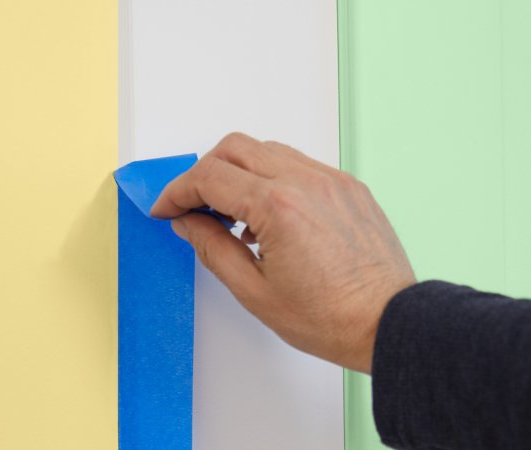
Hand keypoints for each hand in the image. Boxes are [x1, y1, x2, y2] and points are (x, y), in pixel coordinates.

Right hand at [151, 132, 415, 373]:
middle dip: (203, 172)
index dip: (178, 191)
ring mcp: (330, 180)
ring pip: (265, 150)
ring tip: (231, 213)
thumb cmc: (330, 317)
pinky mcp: (347, 185)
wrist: (388, 323)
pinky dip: (270, 177)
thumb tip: (188, 222)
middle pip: (234, 148)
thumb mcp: (254, 291)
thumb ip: (212, 248)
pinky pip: (297, 163)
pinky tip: (268, 214)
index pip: (209, 177)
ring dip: (237, 171)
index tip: (167, 208)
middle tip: (192, 206)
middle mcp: (306, 182)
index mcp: (279, 208)